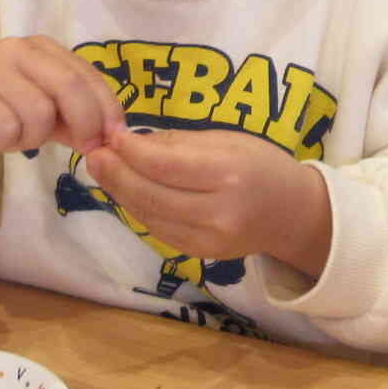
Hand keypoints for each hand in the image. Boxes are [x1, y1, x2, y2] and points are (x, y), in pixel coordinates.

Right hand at [0, 36, 123, 220]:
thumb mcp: (47, 113)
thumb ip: (79, 118)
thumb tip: (113, 136)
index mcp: (40, 47)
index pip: (87, 75)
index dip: (108, 108)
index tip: (116, 136)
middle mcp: (14, 49)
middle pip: (69, 88)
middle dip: (85, 123)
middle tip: (85, 147)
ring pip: (38, 114)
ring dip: (34, 137)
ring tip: (16, 134)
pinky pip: (7, 130)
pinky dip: (7, 143)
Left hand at [82, 127, 332, 278]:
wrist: (293, 214)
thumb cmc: (263, 166)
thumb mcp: (229, 141)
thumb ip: (180, 144)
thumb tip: (131, 141)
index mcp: (229, 174)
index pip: (163, 164)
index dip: (130, 150)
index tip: (111, 134)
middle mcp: (218, 211)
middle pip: (149, 193)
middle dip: (115, 172)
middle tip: (94, 153)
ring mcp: (208, 239)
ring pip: (148, 215)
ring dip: (119, 191)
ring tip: (103, 169)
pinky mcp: (199, 254)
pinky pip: (157, 229)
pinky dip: (137, 209)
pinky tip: (127, 191)